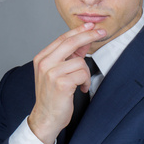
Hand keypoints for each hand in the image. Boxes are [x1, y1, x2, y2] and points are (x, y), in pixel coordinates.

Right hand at [28, 23, 105, 143]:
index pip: (62, 38)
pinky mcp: (61, 83)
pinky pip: (82, 74)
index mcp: (41, 58)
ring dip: (86, 73)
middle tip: (102, 32)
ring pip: (80, 62)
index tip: (91, 26)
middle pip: (70, 42)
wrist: (45, 118)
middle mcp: (44, 63)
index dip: (78, 31)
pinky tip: (81, 89)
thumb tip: (85, 42)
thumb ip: (69, 57)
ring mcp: (51, 73)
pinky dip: (85, 82)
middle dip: (89, 36)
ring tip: (81, 83)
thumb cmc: (52, 96)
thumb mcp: (57, 73)